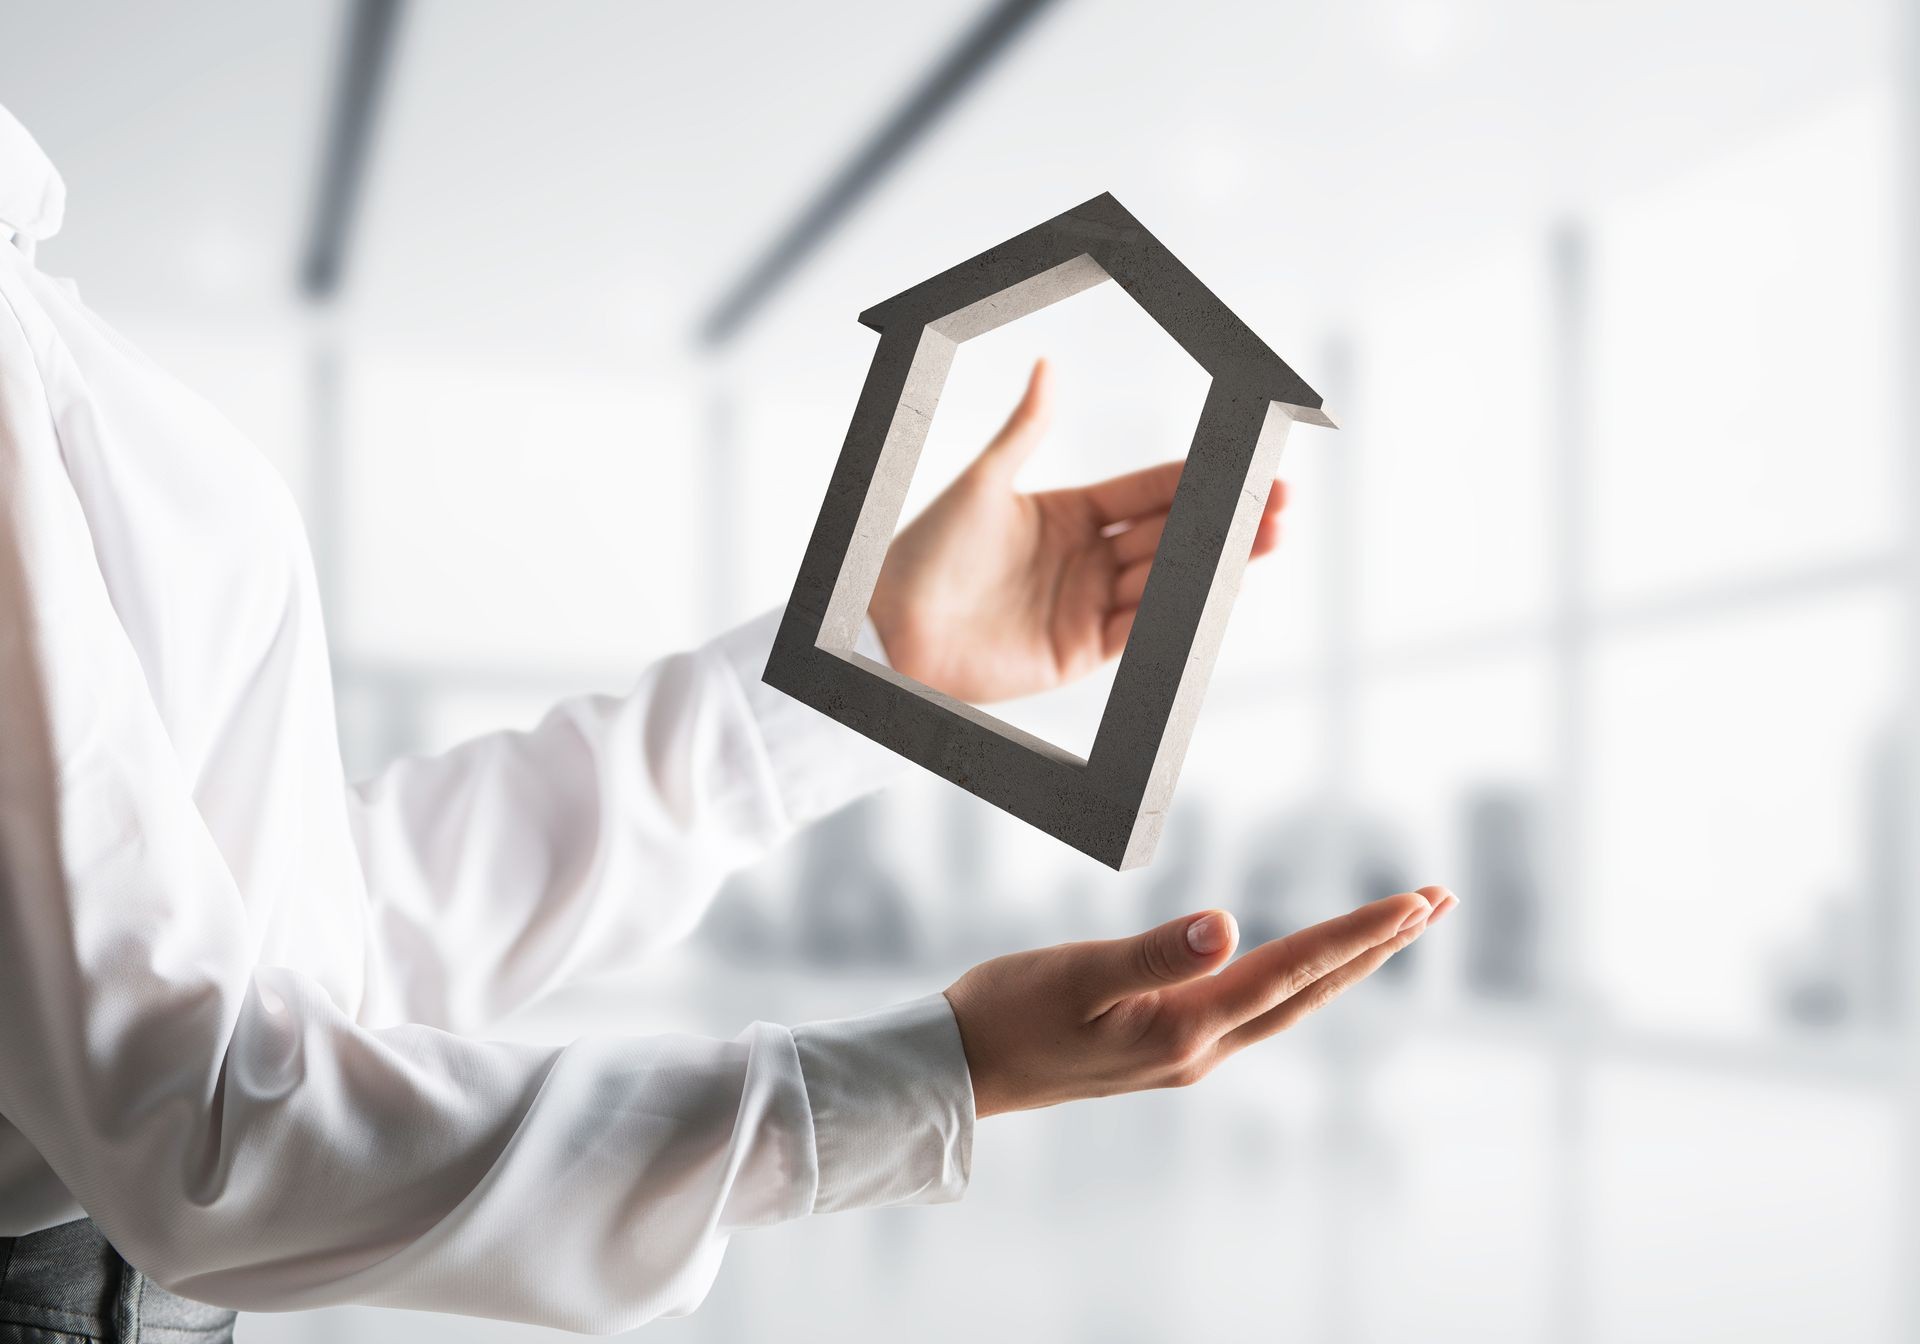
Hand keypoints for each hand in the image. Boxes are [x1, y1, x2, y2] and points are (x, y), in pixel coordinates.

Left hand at [868, 359, 1287, 703]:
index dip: (1197, 479)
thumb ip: (1025, 430)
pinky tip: (1220, 587)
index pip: (1147, 491)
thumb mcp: (981, 482)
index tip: (1245, 464)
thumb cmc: (924, 553)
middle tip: (1280, 502)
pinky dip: (1181, 609)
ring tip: (1269, 538)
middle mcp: (1084, 559)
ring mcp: (1085, 606)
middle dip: (1225, 519)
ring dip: (1218, 563)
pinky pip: (1142, 629)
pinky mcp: (1079, 652)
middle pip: (1170, 535)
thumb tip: (1046, 366)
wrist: (891, 630)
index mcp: (1066, 513)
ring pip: (1166, 580)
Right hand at [943, 886, 1457, 1117]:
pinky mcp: (1164, 1050)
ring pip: (1287, 1004)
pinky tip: (1302, 967)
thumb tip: (1229, 925)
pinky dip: (1297, 981)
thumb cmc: (1007, 1014)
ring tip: (1394, 928)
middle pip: (1309, 992)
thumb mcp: (1075, 974)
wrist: (958, 1072)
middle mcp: (1199, 1050)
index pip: (1291, 969)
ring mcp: (1184, 1056)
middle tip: (1437, 903)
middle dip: (1377, 948)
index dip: (1357, 935)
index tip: (1416, 903)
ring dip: (1345, 964)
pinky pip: (1254, 1012)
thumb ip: (1153, 953)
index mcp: (1184, 1028)